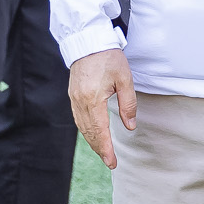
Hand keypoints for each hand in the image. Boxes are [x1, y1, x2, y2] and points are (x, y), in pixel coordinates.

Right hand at [68, 48, 137, 168]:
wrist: (88, 41)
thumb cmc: (108, 57)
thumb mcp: (124, 79)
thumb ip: (128, 104)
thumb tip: (130, 126)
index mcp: (93, 99)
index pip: (100, 131)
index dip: (106, 149)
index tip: (112, 162)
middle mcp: (80, 102)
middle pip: (89, 133)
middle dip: (100, 149)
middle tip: (110, 162)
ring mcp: (74, 99)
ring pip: (82, 127)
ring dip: (92, 142)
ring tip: (103, 152)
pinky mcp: (73, 95)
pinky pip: (78, 118)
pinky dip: (86, 130)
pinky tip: (92, 135)